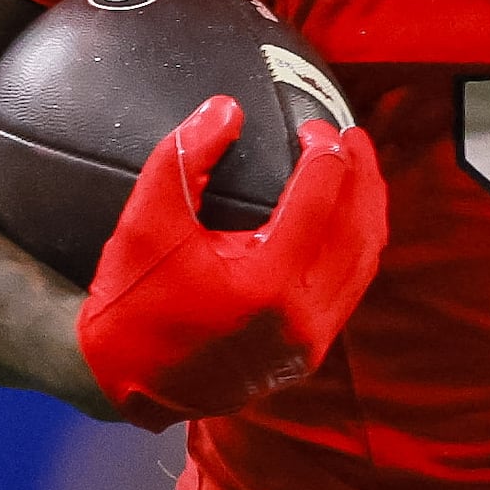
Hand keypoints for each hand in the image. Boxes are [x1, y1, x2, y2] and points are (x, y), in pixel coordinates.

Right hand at [75, 97, 386, 429]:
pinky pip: (348, 292)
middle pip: (359, 229)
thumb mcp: (145, 221)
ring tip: (356, 171)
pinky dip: (354, 250)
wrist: (121, 382)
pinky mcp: (304, 356)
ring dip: (367, 212)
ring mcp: (308, 342)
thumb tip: (227, 107)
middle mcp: (300, 317)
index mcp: (267, 282)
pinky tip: (342, 223)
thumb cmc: (131, 300)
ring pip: (363, 264)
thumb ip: (184, 157)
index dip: (325, 152)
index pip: (321, 198)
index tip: (312, 125)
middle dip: (362, 175)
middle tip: (351, 136)